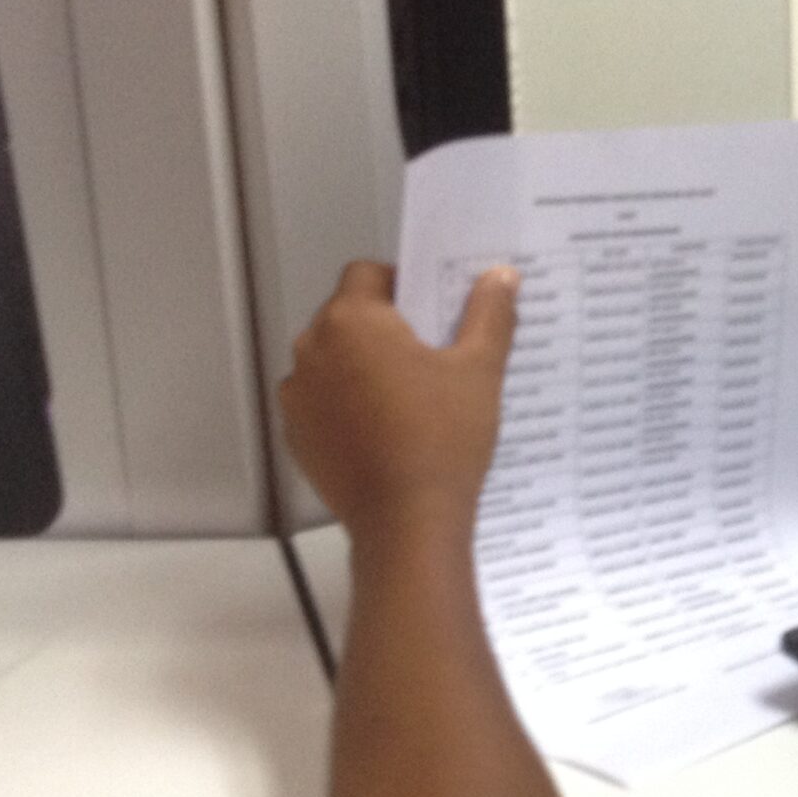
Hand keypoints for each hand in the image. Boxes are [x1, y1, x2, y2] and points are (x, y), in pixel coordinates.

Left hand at [279, 262, 517, 543]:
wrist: (407, 522)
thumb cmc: (443, 440)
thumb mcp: (479, 370)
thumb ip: (489, 314)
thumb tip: (499, 276)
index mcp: (353, 321)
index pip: (368, 274)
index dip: (403, 285)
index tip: (434, 313)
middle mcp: (312, 349)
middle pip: (348, 317)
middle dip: (386, 329)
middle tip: (432, 358)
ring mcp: (298, 395)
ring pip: (333, 361)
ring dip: (363, 367)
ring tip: (410, 400)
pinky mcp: (297, 435)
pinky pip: (323, 403)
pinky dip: (347, 407)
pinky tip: (386, 432)